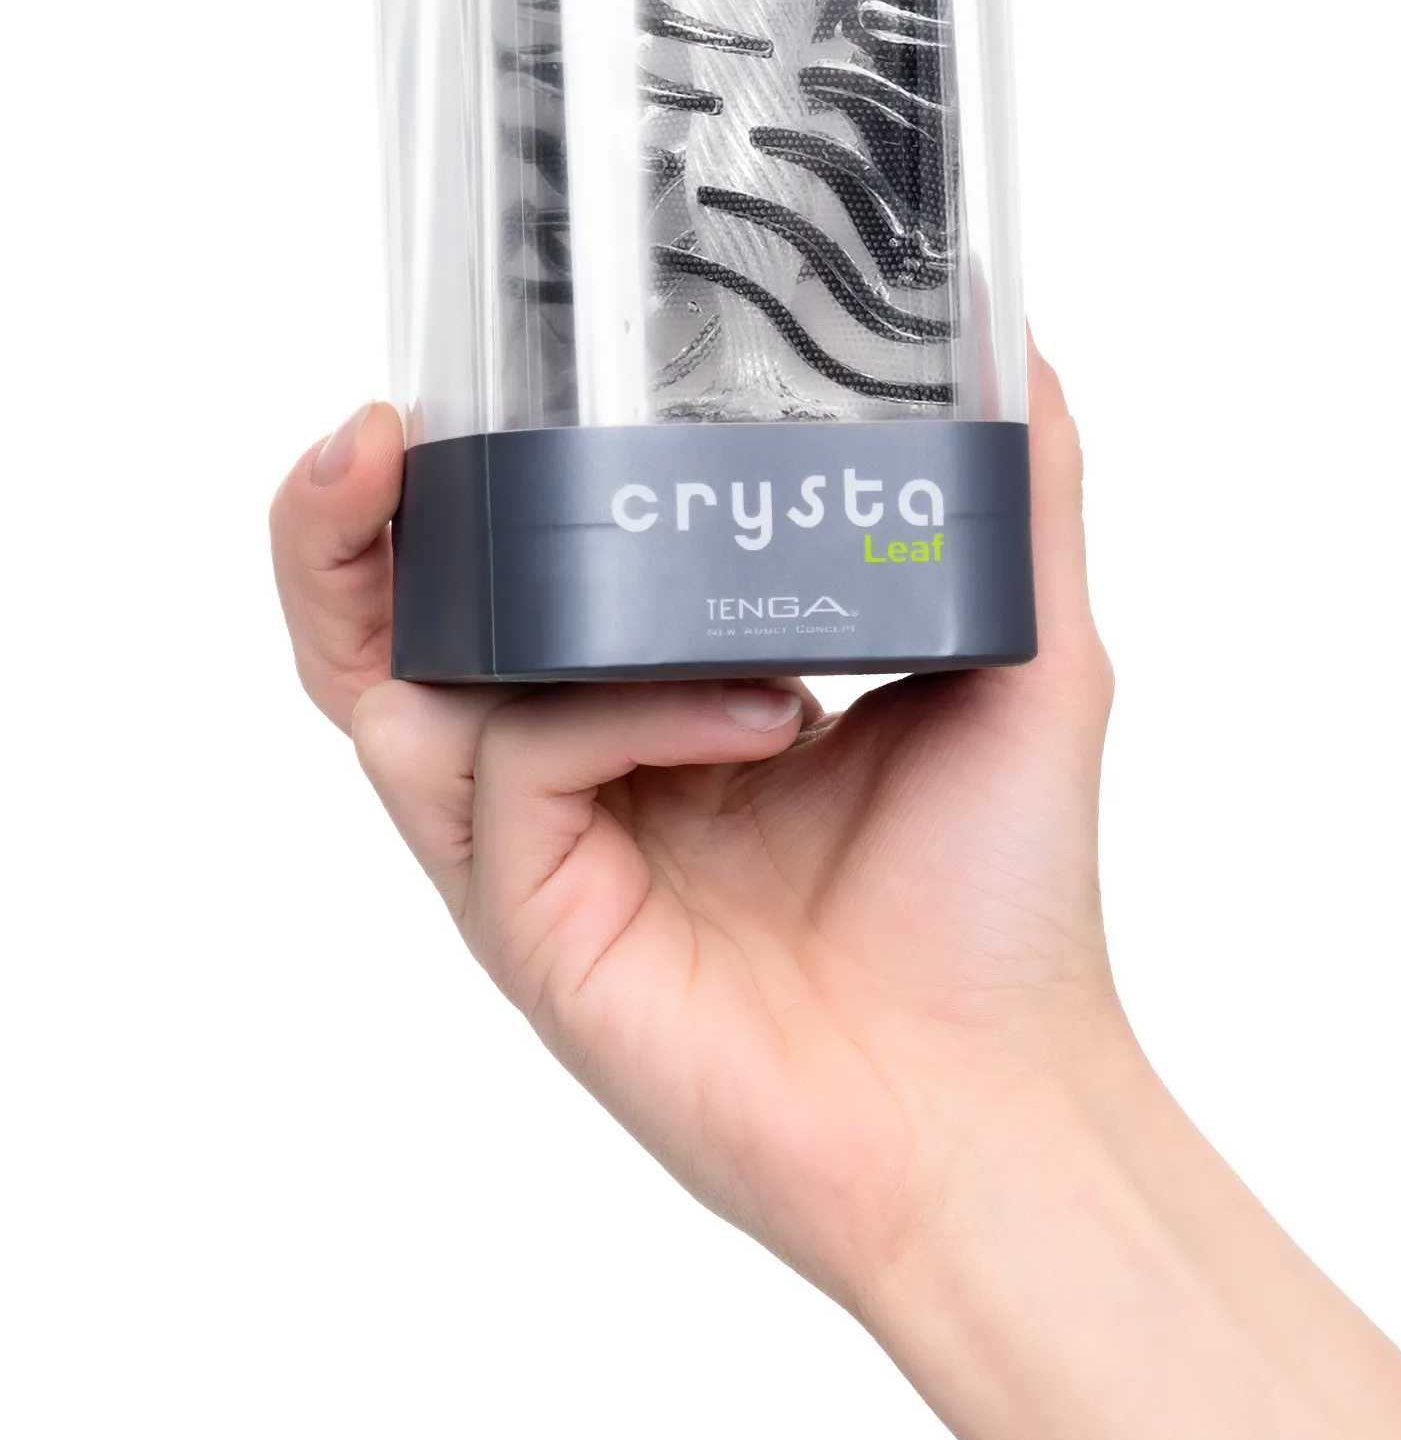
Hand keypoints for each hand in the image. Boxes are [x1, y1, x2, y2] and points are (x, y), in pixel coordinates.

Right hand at [270, 348, 1117, 1311]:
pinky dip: (622, 712)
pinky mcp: (540, 934)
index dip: (446, 482)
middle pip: (377, 641)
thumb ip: (1012, 501)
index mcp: (642, 716)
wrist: (1003, 1104)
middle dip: (339, 529)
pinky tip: (760, 716)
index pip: (496, 582)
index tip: (476, 372)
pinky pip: (517, 773)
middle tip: (369, 437)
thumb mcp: (1022, 657)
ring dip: (478, 598)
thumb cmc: (1002, 906)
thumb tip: (1008, 335)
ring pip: (396, 703)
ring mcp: (544, 865)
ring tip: (589, 535)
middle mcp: (569, 786)